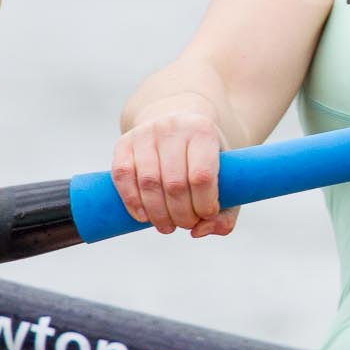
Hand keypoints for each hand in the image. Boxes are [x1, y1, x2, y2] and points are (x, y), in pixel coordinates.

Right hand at [111, 105, 238, 238]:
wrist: (180, 116)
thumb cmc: (206, 154)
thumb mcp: (226, 173)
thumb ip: (226, 210)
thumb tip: (199, 233)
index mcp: (203, 130)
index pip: (202, 175)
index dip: (203, 203)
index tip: (207, 215)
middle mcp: (173, 128)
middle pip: (174, 183)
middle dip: (181, 213)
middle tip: (186, 224)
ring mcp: (145, 133)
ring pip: (148, 182)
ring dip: (157, 213)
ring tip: (167, 226)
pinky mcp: (124, 142)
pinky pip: (122, 175)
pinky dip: (131, 201)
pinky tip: (143, 217)